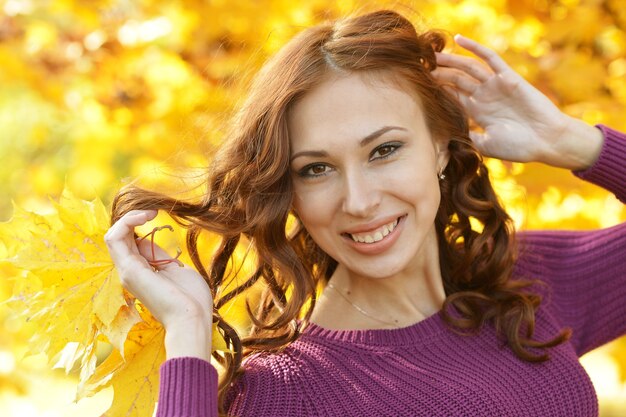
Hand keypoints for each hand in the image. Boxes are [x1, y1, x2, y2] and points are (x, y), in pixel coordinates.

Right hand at [104, 209, 212, 359]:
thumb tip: (148, 241)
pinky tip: (146, 217)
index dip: (139, 225)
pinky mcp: (128, 269)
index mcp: (143, 272)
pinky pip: (114, 238)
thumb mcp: (176, 269)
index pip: (130, 242)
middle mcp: (130, 272)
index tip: (156, 216)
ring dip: (129, 217)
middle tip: (153, 211)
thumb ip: (160, 256)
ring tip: (150, 212)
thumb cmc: (192, 298)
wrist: (192, 318)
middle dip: (133, 218)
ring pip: (113, 235)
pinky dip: (126, 222)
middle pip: (119, 237)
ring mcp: (127, 271)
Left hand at [432, 35, 602, 169]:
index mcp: (477, 112)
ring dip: (450, 60)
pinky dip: (475, 48)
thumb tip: (449, 135)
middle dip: (438, 73)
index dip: (437, 89)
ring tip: (432, 53)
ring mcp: (495, 85)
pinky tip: (459, 39)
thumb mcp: (486, 146)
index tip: (418, 84)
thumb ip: (469, 137)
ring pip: (468, 67)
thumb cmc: (519, 147)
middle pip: (456, 80)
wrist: (546, 141)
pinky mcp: (508, 77)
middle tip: (419, 66)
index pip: (452, 96)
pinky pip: (490, 58)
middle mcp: (484, 96)